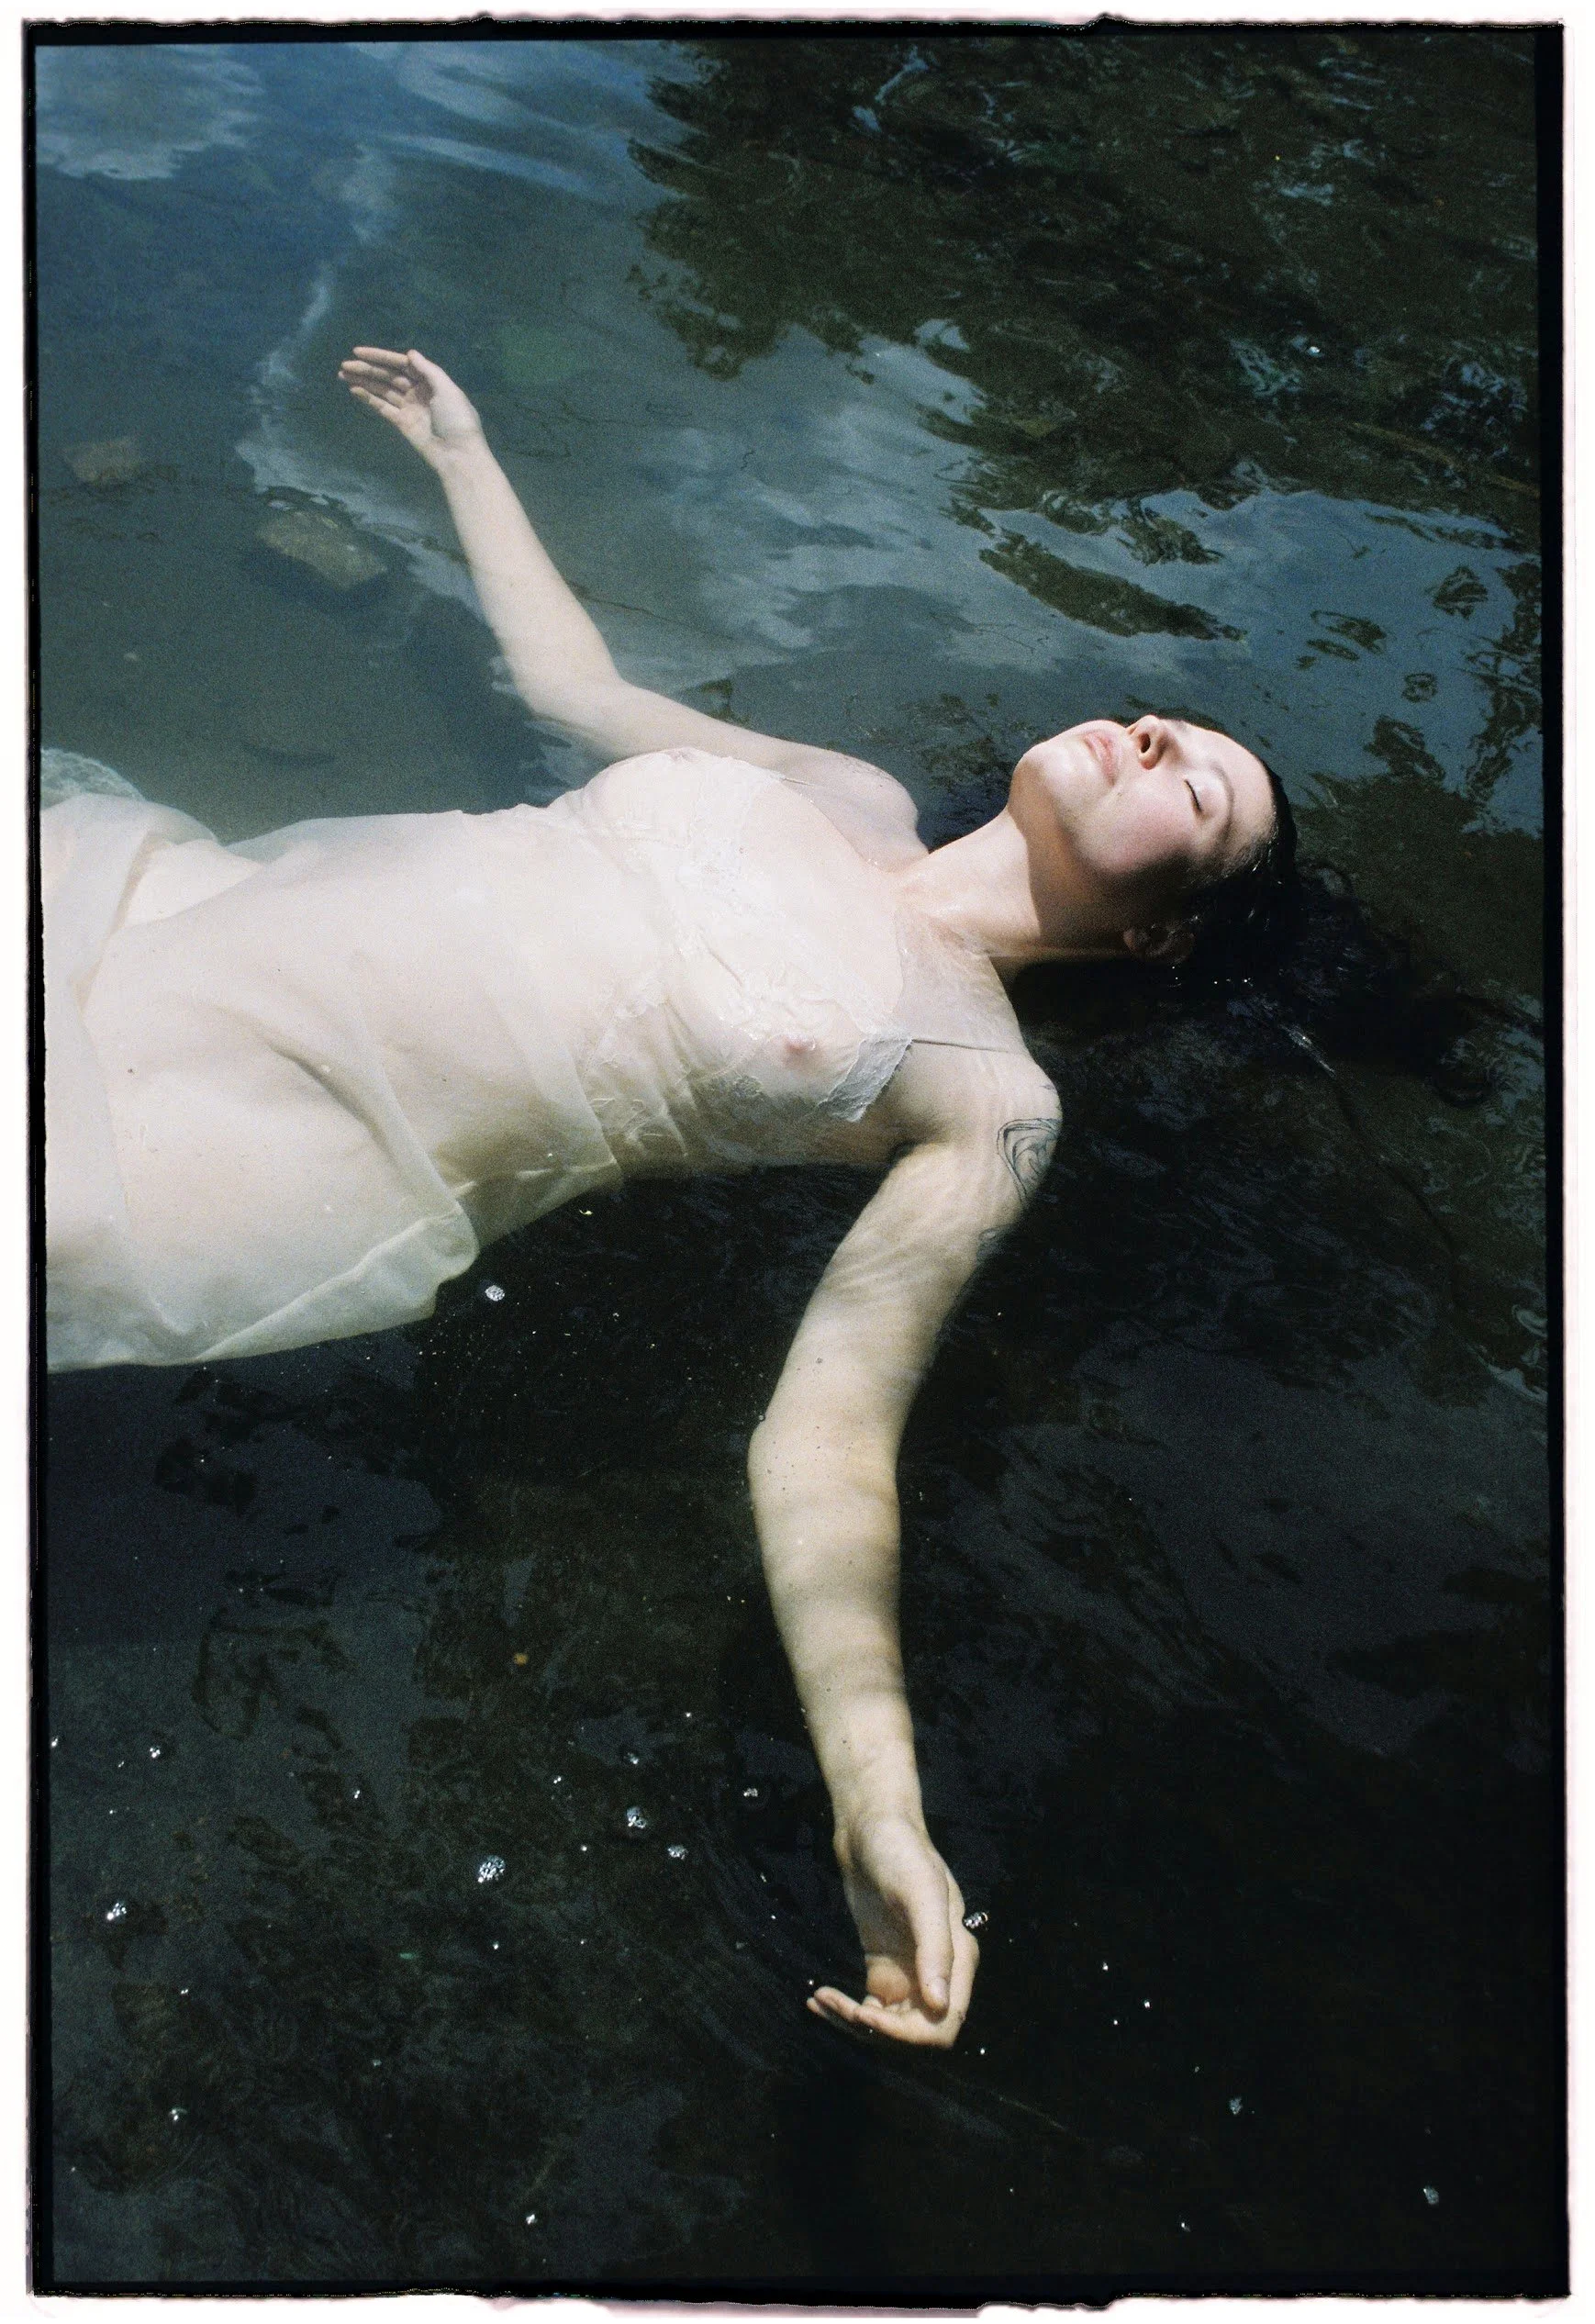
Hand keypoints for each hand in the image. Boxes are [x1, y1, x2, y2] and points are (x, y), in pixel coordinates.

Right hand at [338, 346, 483, 465]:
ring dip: (364, 382)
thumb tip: (410, 353)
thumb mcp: (447, 390)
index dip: (380, 357)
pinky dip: (369, 399)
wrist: (458, 455)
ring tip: (343, 374)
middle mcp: (418, 392)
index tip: (359, 352)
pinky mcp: (403, 424)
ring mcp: (409, 408)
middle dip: (367, 370)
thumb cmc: (457, 420)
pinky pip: (383, 408)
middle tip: (344, 365)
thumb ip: (428, 370)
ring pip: (383, 390)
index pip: (401, 364)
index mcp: (430, 381)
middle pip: (388, 376)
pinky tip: (354, 390)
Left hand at [809, 1812, 978, 2046]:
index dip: (908, 2034)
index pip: (944, 2024)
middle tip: (837, 2006)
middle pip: (915, 2034)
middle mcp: (937, 1972)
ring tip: (819, 2000)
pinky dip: (845, 2013)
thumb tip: (940, 2005)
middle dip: (876, 2031)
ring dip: (853, 2024)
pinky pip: (869, 2009)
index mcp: (957, 1958)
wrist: (870, 1827)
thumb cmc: (901, 1851)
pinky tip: (818, 2000)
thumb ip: (935, 1947)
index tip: (866, 2016)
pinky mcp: (883, 1969)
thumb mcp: (922, 1893)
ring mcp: (909, 1973)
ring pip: (888, 2026)